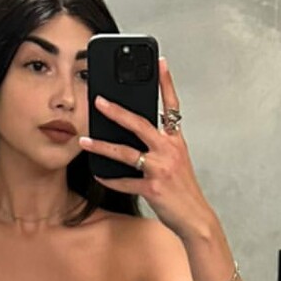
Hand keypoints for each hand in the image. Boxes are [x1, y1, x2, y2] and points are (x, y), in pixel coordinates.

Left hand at [78, 57, 214, 240]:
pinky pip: (125, 181)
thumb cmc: (183, 190)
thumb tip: (132, 134)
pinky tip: (97, 173)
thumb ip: (160, 145)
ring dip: (102, 146)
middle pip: (140, 124)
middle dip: (117, 111)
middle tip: (98, 100)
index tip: (159, 62)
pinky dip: (109, 178)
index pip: (172, 106)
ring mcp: (161, 169)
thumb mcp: (177, 161)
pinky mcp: (153, 188)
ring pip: (126, 153)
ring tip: (84, 141)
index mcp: (176, 141)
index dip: (166, 83)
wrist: (196, 218)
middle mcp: (169, 151)